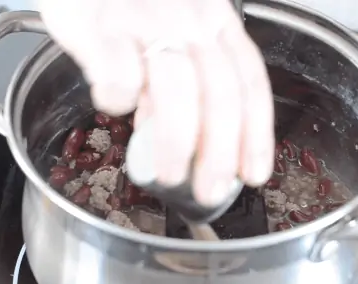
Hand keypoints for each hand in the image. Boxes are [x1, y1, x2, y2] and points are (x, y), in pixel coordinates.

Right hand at [37, 0, 274, 206]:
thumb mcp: (168, 27)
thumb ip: (180, 77)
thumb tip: (182, 136)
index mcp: (214, 18)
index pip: (249, 80)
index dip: (256, 133)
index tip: (254, 174)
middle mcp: (188, 18)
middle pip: (220, 92)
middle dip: (220, 152)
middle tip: (210, 190)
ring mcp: (145, 20)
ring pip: (177, 88)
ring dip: (176, 140)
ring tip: (168, 175)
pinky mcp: (101, 25)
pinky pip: (119, 72)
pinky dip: (121, 99)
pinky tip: (117, 108)